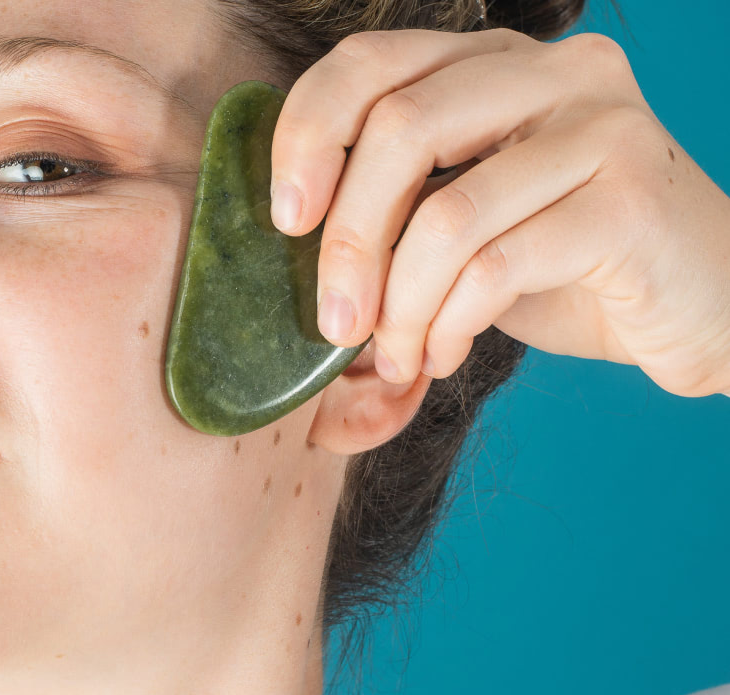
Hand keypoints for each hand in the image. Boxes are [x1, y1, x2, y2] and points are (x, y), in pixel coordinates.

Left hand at [268, 28, 729, 397]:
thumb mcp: (466, 217)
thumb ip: (398, 204)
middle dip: (347, 241)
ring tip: (396, 354)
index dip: (307, 134)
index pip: (371, 61)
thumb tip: (291, 241)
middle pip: (400, 128)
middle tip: (333, 322)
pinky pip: (498, 266)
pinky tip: (444, 354)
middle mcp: (553, 73)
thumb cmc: (564, 263)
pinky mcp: (632, 201)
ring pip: (447, 213)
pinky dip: (451, 324)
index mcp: (496, 62)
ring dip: (400, 306)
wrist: (697, 304)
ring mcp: (602, 128)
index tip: (284, 220)